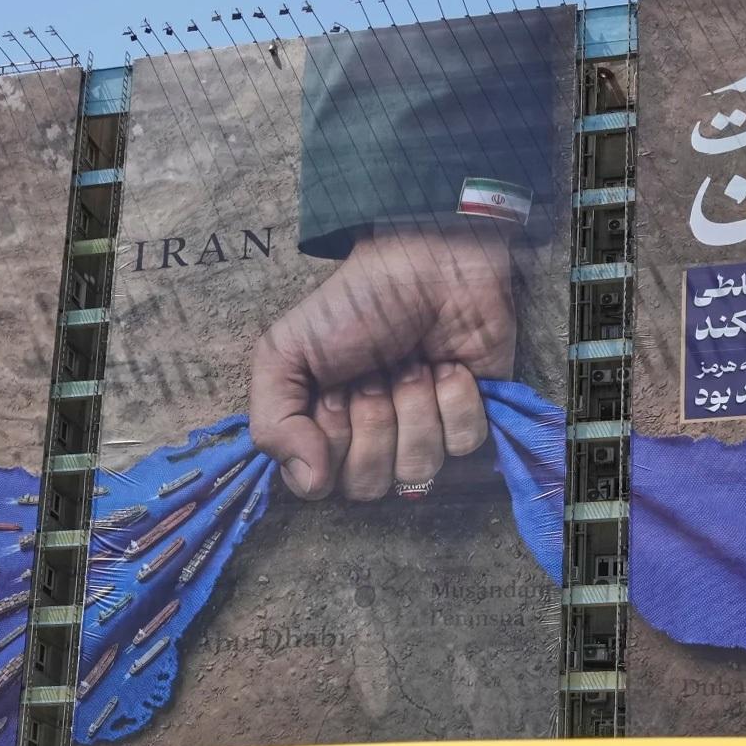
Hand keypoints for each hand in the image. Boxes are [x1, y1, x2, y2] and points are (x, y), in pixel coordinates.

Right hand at [250, 226, 515, 501]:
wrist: (426, 260)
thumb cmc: (356, 304)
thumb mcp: (285, 352)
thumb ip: (273, 423)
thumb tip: (309, 483)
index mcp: (325, 433)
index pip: (321, 484)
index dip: (331, 439)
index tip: (335, 390)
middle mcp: (374, 444)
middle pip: (370, 485)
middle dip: (373, 421)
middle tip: (376, 373)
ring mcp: (426, 436)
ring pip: (419, 468)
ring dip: (416, 406)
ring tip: (415, 364)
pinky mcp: (472, 421)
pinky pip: (465, 445)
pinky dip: (457, 399)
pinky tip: (450, 366)